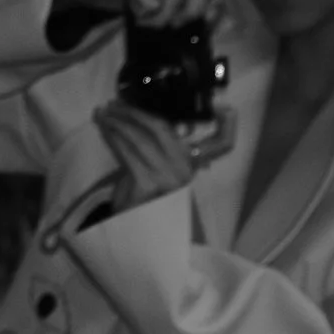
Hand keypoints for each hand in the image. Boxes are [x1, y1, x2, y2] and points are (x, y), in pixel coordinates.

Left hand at [96, 103, 231, 212]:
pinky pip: (127, 150)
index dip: (229, 125)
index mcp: (193, 164)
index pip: (223, 144)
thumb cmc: (147, 195)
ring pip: (140, 137)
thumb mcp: (161, 170)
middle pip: (162, 129)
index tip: (223, 107)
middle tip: (115, 103)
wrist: (135, 229)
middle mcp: (185, 170)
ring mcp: (168, 177)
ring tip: (104, 113)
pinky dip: (113, 136)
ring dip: (118, 121)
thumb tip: (144, 117)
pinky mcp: (147, 183)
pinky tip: (104, 128)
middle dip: (135, 112)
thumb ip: (163, 148)